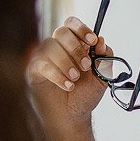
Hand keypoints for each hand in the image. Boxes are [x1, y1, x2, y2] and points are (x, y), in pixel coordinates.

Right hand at [27, 16, 111, 130]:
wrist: (73, 116)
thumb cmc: (84, 95)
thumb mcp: (102, 77)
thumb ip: (105, 59)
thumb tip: (102, 42)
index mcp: (74, 44)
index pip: (72, 24)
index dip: (82, 28)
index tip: (92, 41)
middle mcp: (58, 47)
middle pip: (61, 31)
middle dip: (75, 48)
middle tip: (85, 66)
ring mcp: (44, 57)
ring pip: (50, 45)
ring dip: (66, 62)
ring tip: (75, 79)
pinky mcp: (34, 70)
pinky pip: (42, 64)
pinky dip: (57, 74)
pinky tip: (67, 85)